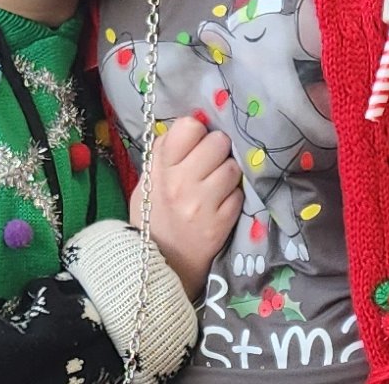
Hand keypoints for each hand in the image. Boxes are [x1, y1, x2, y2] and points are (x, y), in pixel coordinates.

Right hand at [140, 119, 239, 294]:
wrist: (162, 263)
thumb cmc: (155, 216)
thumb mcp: (148, 181)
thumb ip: (166, 152)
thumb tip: (193, 125)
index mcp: (161, 168)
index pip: (189, 126)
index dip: (196, 132)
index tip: (195, 144)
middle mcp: (181, 183)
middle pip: (218, 142)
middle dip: (217, 150)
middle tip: (210, 164)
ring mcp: (203, 204)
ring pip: (233, 167)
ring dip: (228, 174)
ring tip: (215, 185)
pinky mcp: (222, 222)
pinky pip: (240, 193)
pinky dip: (233, 197)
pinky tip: (220, 204)